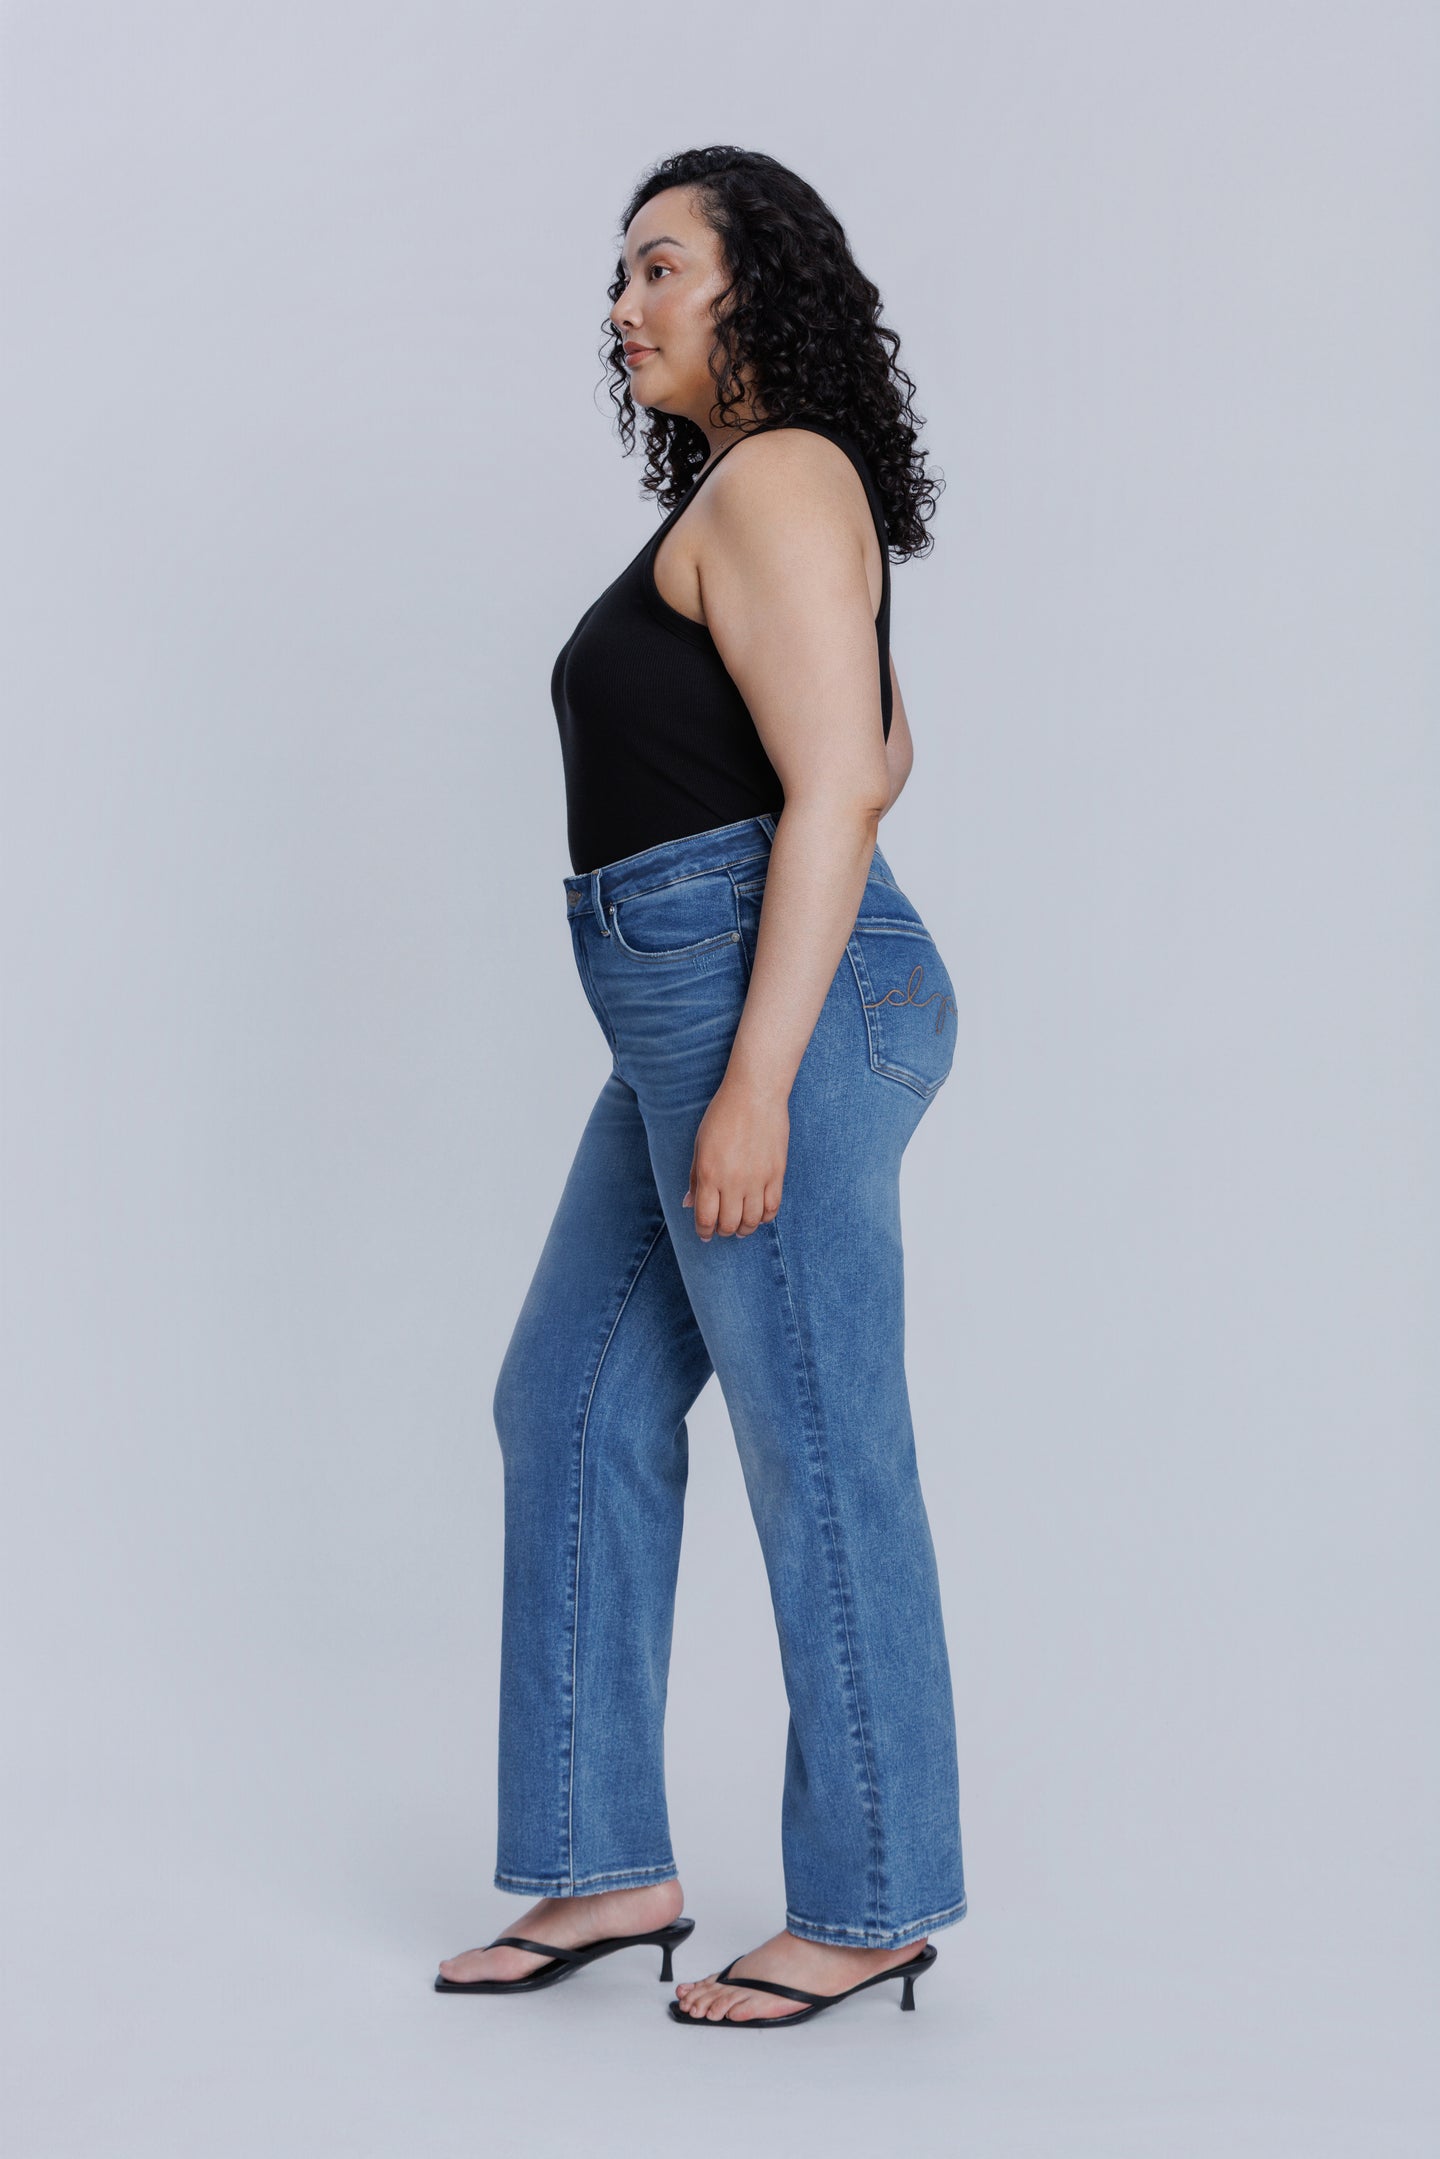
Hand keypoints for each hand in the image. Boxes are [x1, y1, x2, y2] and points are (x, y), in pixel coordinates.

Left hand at [682, 1073, 788, 1238]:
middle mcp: (733, 1182)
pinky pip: (772, 1208)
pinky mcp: (776, 1174)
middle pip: (729, 1224)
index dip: (704, 1232)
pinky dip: (765, 1218)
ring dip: (744, 1229)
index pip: (705, 1218)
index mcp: (709, 1174)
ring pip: (752, 1221)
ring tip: (740, 1227)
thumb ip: (695, 1178)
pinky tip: (759, 1216)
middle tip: (722, 1229)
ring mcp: (757, 1179)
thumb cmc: (722, 1116)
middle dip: (723, 1231)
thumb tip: (689, 1204)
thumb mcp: (700, 1145)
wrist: (755, 1095)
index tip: (704, 1234)